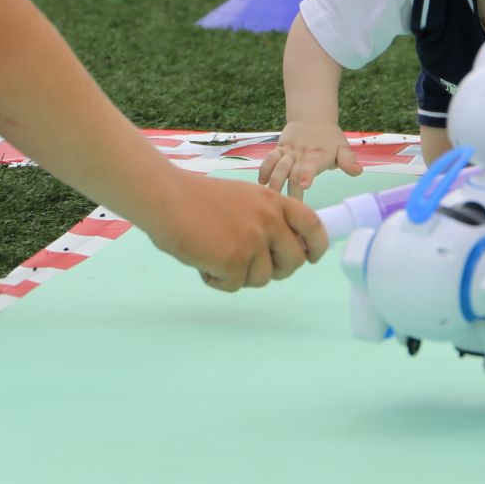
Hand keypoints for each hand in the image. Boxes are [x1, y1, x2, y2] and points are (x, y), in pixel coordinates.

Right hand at [144, 176, 328, 291]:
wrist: (167, 198)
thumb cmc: (197, 199)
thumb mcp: (244, 198)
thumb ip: (266, 218)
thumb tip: (281, 250)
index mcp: (273, 201)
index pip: (313, 225)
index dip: (317, 245)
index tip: (313, 257)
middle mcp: (269, 220)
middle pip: (294, 261)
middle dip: (276, 270)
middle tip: (251, 266)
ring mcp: (253, 240)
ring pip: (263, 279)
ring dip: (240, 275)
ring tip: (217, 255)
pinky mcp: (235, 260)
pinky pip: (234, 286)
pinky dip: (217, 279)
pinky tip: (203, 261)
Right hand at [256, 121, 361, 197]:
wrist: (313, 118)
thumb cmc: (330, 140)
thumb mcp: (343, 148)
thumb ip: (348, 161)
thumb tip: (358, 171)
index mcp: (318, 154)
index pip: (312, 165)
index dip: (307, 174)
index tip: (305, 185)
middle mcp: (302, 153)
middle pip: (293, 171)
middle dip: (290, 187)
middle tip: (290, 205)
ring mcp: (289, 152)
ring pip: (278, 164)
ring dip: (274, 180)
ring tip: (272, 196)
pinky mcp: (279, 150)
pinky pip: (269, 158)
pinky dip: (264, 169)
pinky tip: (261, 183)